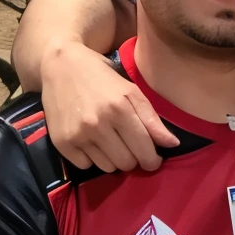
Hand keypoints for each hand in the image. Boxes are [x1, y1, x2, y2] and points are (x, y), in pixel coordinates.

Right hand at [40, 39, 178, 171]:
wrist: (62, 65)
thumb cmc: (103, 78)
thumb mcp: (132, 92)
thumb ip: (153, 119)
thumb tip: (173, 144)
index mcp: (120, 109)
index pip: (144, 150)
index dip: (152, 160)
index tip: (153, 159)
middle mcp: (97, 124)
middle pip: (126, 163)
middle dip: (133, 158)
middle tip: (129, 145)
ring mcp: (78, 135)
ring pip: (107, 168)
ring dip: (113, 159)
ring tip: (109, 140)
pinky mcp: (61, 142)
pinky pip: (85, 166)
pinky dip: (91, 158)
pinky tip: (90, 140)